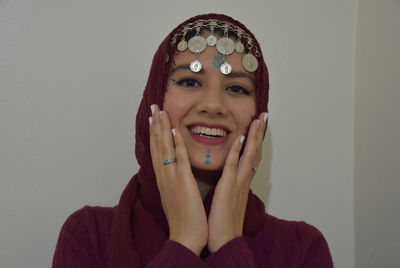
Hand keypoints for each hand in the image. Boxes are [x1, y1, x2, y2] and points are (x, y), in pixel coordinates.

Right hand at [149, 105, 207, 255]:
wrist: (185, 236)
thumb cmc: (182, 217)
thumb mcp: (175, 195)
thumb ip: (174, 180)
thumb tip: (173, 169)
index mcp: (163, 178)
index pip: (157, 150)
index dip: (155, 133)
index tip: (154, 118)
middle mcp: (164, 175)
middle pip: (157, 145)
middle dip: (155, 125)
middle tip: (154, 107)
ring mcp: (172, 177)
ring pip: (164, 148)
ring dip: (162, 128)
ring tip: (160, 111)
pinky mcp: (183, 182)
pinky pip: (179, 159)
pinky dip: (176, 144)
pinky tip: (174, 130)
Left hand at [207, 112, 267, 252]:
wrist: (224, 240)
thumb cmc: (224, 221)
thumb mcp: (230, 198)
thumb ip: (232, 185)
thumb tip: (232, 175)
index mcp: (242, 182)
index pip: (251, 157)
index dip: (256, 141)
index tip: (259, 126)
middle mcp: (243, 179)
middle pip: (255, 152)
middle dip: (260, 133)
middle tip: (264, 115)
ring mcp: (238, 182)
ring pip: (249, 155)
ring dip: (254, 136)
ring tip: (258, 120)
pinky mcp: (228, 187)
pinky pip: (234, 166)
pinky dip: (238, 151)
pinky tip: (240, 137)